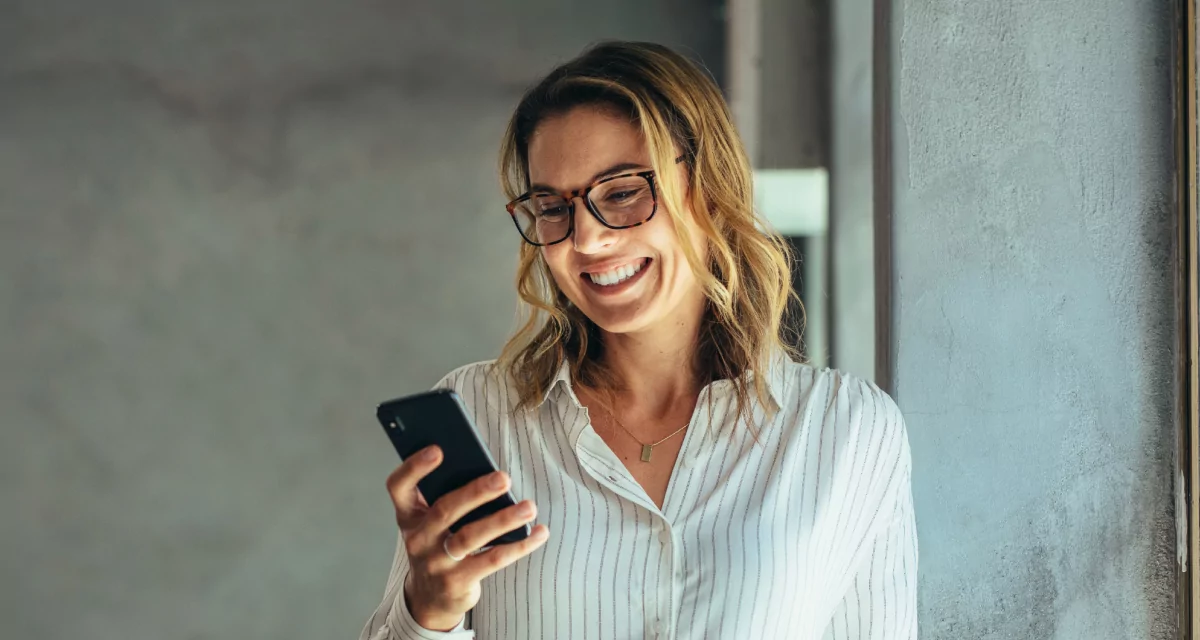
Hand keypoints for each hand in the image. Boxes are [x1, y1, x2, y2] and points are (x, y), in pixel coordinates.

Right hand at [386, 445, 549, 631]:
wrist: (429, 598)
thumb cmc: (438, 545)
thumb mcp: (432, 522)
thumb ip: (448, 497)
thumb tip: (490, 474)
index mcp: (409, 515)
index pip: (399, 486)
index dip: (414, 467)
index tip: (437, 449)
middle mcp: (418, 538)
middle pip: (445, 510)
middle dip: (476, 492)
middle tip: (504, 477)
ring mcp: (436, 562)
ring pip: (471, 537)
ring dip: (503, 520)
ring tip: (529, 506)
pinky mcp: (457, 582)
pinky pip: (492, 560)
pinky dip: (520, 545)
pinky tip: (539, 532)